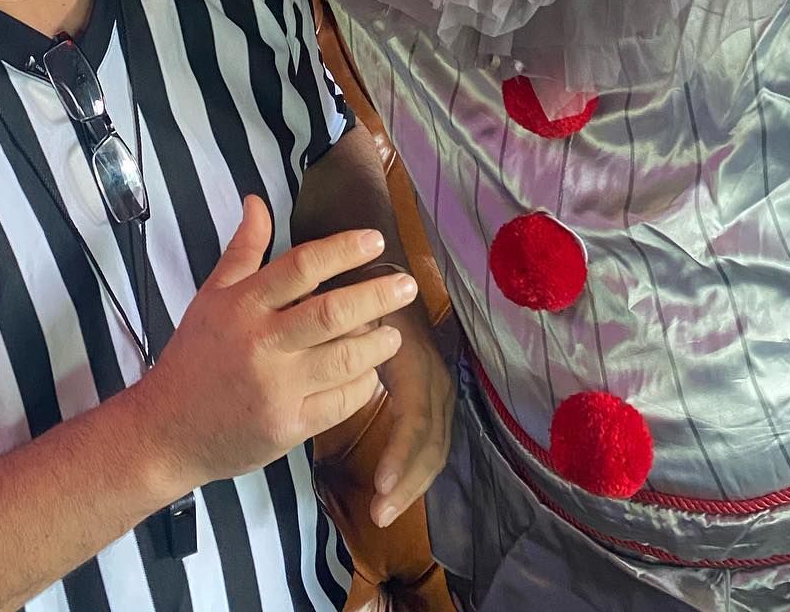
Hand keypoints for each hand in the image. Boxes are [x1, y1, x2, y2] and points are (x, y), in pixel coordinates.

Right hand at [139, 197, 419, 492]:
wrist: (166, 431)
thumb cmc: (194, 356)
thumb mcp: (210, 295)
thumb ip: (242, 249)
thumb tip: (257, 200)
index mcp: (243, 305)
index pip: (300, 267)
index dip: (342, 250)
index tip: (375, 241)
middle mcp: (260, 344)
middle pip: (330, 313)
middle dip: (375, 296)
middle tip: (407, 285)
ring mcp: (275, 389)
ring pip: (341, 360)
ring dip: (376, 344)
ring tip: (394, 333)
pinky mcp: (287, 428)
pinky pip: (338, 403)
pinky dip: (362, 386)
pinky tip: (371, 373)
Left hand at [371, 301, 453, 528]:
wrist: (389, 275)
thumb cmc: (367, 292)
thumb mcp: (361, 308)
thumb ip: (352, 333)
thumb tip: (351, 360)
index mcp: (416, 360)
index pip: (416, 416)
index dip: (401, 451)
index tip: (380, 483)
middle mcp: (435, 379)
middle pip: (431, 441)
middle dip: (408, 481)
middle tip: (379, 513)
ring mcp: (439, 391)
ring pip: (434, 448)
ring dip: (412, 483)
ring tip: (381, 512)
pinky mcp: (432, 400)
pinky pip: (429, 442)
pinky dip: (413, 471)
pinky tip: (391, 491)